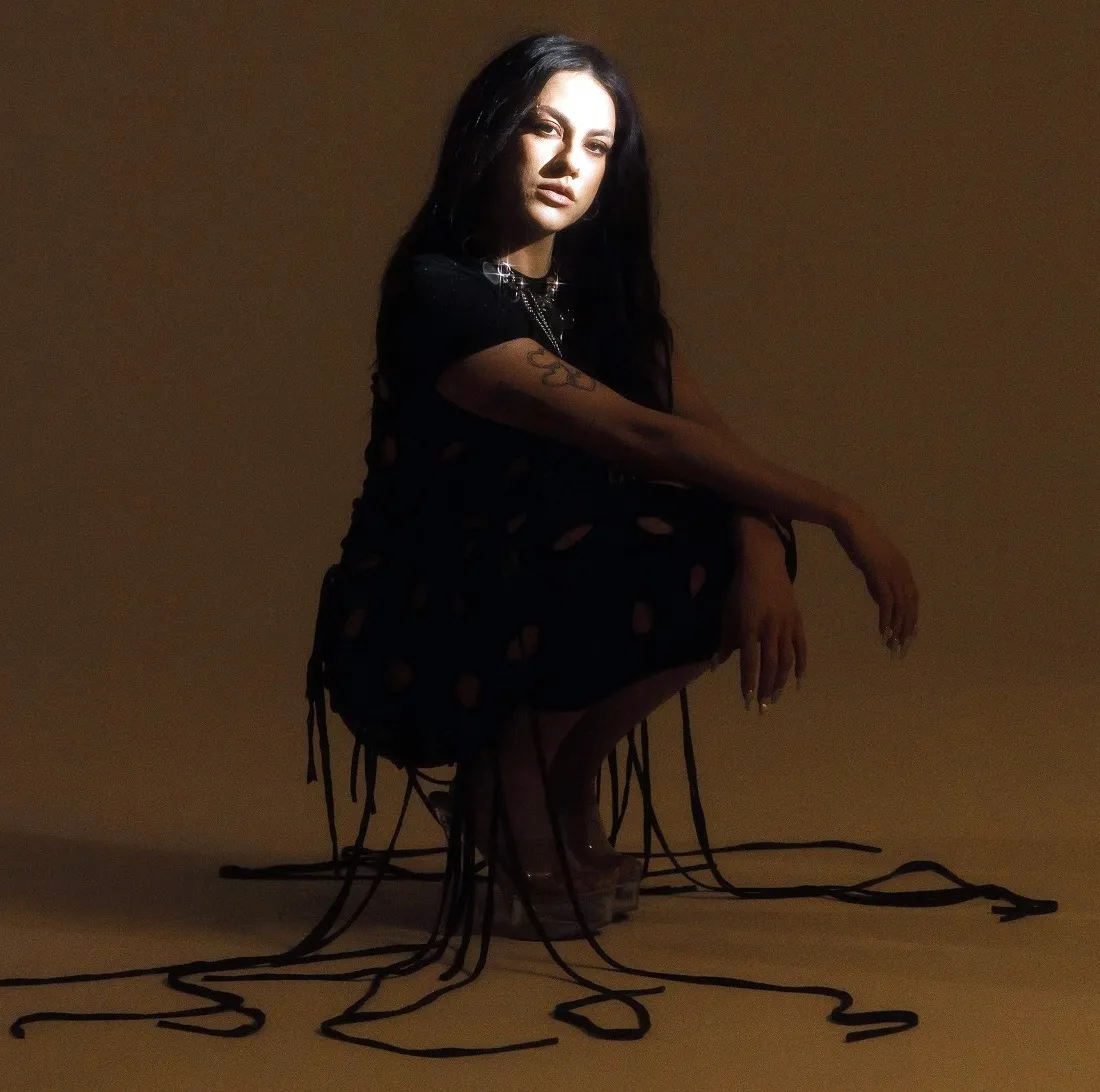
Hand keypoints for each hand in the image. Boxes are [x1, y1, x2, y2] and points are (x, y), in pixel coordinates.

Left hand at [716, 547, 807, 712]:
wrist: (764, 564)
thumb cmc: (741, 588)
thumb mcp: (728, 613)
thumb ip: (725, 641)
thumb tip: (716, 665)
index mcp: (750, 627)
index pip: (750, 661)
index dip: (749, 682)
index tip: (747, 699)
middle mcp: (770, 629)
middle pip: (770, 664)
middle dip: (766, 687)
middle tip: (763, 707)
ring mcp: (786, 626)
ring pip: (786, 659)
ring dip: (781, 680)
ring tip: (775, 697)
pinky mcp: (797, 621)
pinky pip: (801, 647)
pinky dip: (801, 664)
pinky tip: (797, 680)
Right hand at [833, 502, 919, 652]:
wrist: (851, 524)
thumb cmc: (858, 541)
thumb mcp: (872, 565)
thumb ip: (879, 582)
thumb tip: (882, 600)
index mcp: (903, 569)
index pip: (912, 601)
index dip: (911, 620)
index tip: (908, 637)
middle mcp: (903, 572)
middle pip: (910, 607)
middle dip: (907, 629)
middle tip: (902, 648)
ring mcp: (893, 573)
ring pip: (901, 607)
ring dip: (898, 628)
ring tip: (893, 645)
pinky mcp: (880, 574)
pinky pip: (887, 602)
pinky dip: (886, 618)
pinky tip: (883, 630)